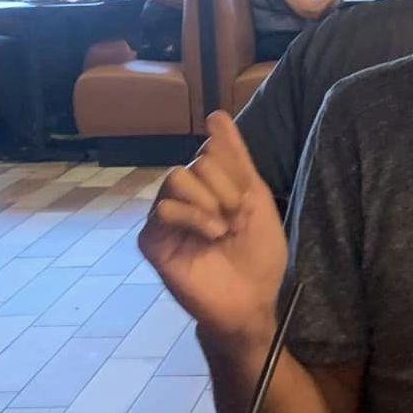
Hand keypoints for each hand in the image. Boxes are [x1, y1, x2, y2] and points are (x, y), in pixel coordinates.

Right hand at [138, 111, 288, 346]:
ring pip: (177, 178)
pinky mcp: (153, 240)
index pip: (213, 148)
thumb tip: (216, 113)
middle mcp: (186, 195)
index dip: (234, 168)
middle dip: (226, 187)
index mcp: (211, 183)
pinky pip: (163, 208)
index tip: (246, 198)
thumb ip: (235, 156)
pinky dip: (193, 216)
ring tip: (223, 228)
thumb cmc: (259, 252)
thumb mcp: (255, 197)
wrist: (253, 299)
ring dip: (209, 200)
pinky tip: (211, 235)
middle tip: (237, 218)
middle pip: (198, 161)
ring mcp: (167, 217)